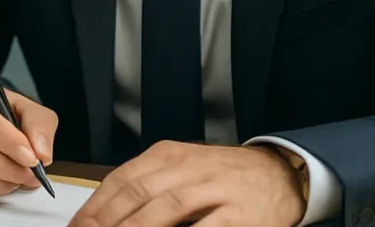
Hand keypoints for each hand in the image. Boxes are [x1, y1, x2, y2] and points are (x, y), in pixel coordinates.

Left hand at [68, 141, 306, 226]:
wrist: (279, 174)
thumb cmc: (221, 177)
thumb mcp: (181, 170)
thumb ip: (148, 187)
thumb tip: (107, 215)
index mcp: (166, 155)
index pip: (120, 179)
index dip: (95, 206)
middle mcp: (186, 167)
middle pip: (137, 193)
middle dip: (107, 220)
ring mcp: (214, 189)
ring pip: (166, 208)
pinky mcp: (240, 214)